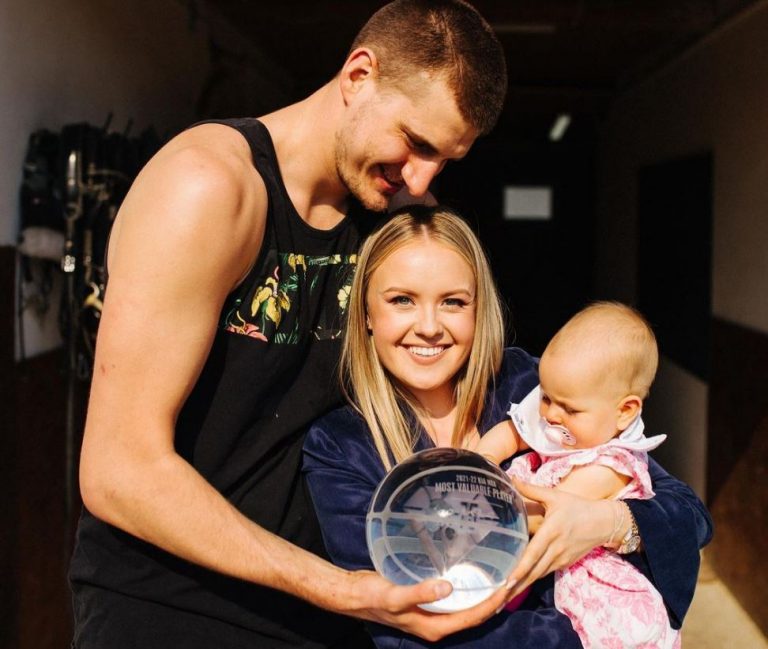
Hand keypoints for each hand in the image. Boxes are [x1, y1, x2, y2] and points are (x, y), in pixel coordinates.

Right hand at [343, 570, 509, 641]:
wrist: (353, 594)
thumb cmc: (373, 596)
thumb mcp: (395, 595)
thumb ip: (420, 592)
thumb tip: (448, 587)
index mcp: (434, 627)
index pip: (473, 618)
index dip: (492, 603)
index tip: (509, 585)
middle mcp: (437, 622)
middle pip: (474, 614)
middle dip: (494, 599)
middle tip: (513, 577)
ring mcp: (432, 612)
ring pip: (465, 606)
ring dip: (483, 592)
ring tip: (500, 574)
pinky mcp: (426, 600)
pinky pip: (454, 596)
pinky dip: (467, 586)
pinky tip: (471, 571)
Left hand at [505, 479, 613, 598]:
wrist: (604, 521)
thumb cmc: (577, 506)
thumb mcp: (555, 496)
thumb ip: (532, 489)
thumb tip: (511, 477)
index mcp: (552, 532)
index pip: (533, 554)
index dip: (520, 569)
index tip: (507, 582)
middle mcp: (556, 549)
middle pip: (533, 572)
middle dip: (515, 587)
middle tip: (496, 600)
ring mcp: (561, 558)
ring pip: (538, 575)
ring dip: (521, 587)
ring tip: (502, 599)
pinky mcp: (565, 563)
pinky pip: (545, 573)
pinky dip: (532, 580)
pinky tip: (518, 586)